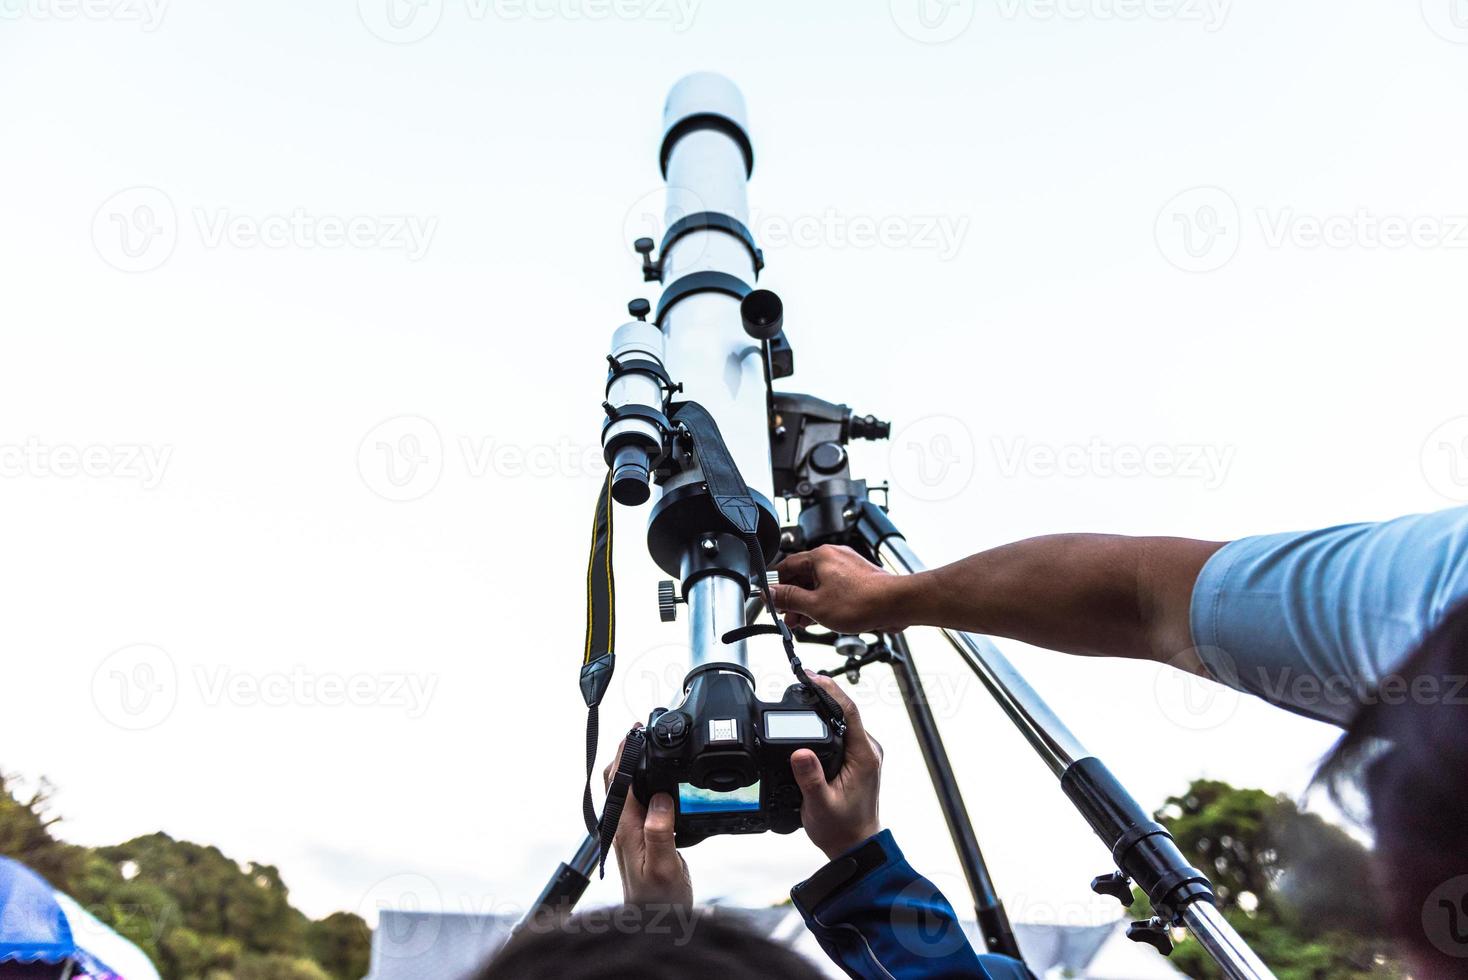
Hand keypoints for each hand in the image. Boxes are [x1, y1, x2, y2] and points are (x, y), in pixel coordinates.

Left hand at [604, 731, 692, 906]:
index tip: (635, 732)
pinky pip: (638, 802)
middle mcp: (623, 827)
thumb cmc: (658, 902)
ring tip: (647, 747)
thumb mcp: (664, 866)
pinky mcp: (639, 838)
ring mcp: (629, 832)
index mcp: (626, 829)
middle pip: (617, 781)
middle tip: (641, 732)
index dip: (625, 754)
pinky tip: (659, 781)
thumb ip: (661, 832)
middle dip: (625, 754)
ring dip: (633, 767)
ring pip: (626, 790)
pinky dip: (645, 784)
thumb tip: (662, 800)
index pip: (619, 782)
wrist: (655, 924)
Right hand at [772, 545, 911, 633]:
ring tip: (805, 623)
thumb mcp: (815, 605)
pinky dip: (825, 601)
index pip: (787, 566)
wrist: (896, 604)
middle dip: (794, 600)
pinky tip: (823, 618)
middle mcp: (834, 557)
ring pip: (819, 584)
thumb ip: (790, 599)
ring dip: (809, 603)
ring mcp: (847, 567)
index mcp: (820, 557)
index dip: (776, 586)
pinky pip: (834, 588)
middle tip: (789, 619)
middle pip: (803, 576)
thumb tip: (770, 594)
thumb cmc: (862, 602)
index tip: (773, 602)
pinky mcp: (858, 578)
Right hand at [790, 672, 883, 859]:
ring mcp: (863, 754)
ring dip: (825, 705)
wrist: (854, 845)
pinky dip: (826, 720)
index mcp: (864, 757)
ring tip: (804, 692)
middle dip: (824, 692)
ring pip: (844, 720)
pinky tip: (811, 717)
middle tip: (801, 679)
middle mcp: (867, 751)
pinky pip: (842, 731)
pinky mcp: (856, 758)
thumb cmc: (841, 829)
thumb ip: (810, 778)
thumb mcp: (820, 805)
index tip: (811, 677)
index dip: (830, 690)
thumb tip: (800, 752)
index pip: (849, 711)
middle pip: (846, 710)